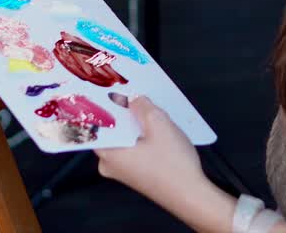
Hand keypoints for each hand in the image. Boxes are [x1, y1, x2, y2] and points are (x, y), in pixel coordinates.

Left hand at [96, 97, 232, 231]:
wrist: (191, 195)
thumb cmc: (174, 168)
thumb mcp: (159, 124)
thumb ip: (142, 106)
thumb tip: (134, 99)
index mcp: (108, 153)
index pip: (94, 123)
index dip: (101, 103)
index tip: (105, 89)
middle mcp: (110, 164)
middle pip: (109, 128)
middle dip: (122, 111)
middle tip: (132, 95)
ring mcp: (122, 170)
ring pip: (122, 137)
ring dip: (134, 123)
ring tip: (150, 111)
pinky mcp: (135, 173)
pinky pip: (132, 148)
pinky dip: (140, 136)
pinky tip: (156, 128)